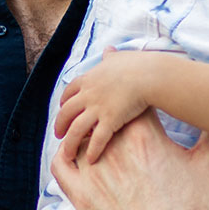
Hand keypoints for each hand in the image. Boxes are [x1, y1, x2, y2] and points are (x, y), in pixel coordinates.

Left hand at [51, 111, 208, 209]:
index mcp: (143, 136)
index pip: (129, 101)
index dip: (130, 97)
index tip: (132, 98)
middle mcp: (115, 149)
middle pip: (101, 117)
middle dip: (106, 114)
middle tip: (111, 117)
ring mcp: (94, 173)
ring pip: (78, 138)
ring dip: (84, 135)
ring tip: (93, 137)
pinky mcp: (81, 197)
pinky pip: (60, 165)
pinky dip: (64, 155)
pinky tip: (75, 157)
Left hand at [53, 49, 157, 163]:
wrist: (150, 75)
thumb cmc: (138, 65)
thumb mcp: (119, 57)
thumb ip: (110, 57)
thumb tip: (108, 50)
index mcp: (89, 79)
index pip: (69, 91)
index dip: (64, 102)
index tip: (62, 109)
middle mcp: (89, 94)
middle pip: (67, 112)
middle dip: (60, 125)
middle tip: (58, 135)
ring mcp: (98, 108)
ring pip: (76, 129)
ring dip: (70, 143)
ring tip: (67, 155)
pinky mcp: (110, 120)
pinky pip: (97, 139)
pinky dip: (93, 150)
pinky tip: (90, 159)